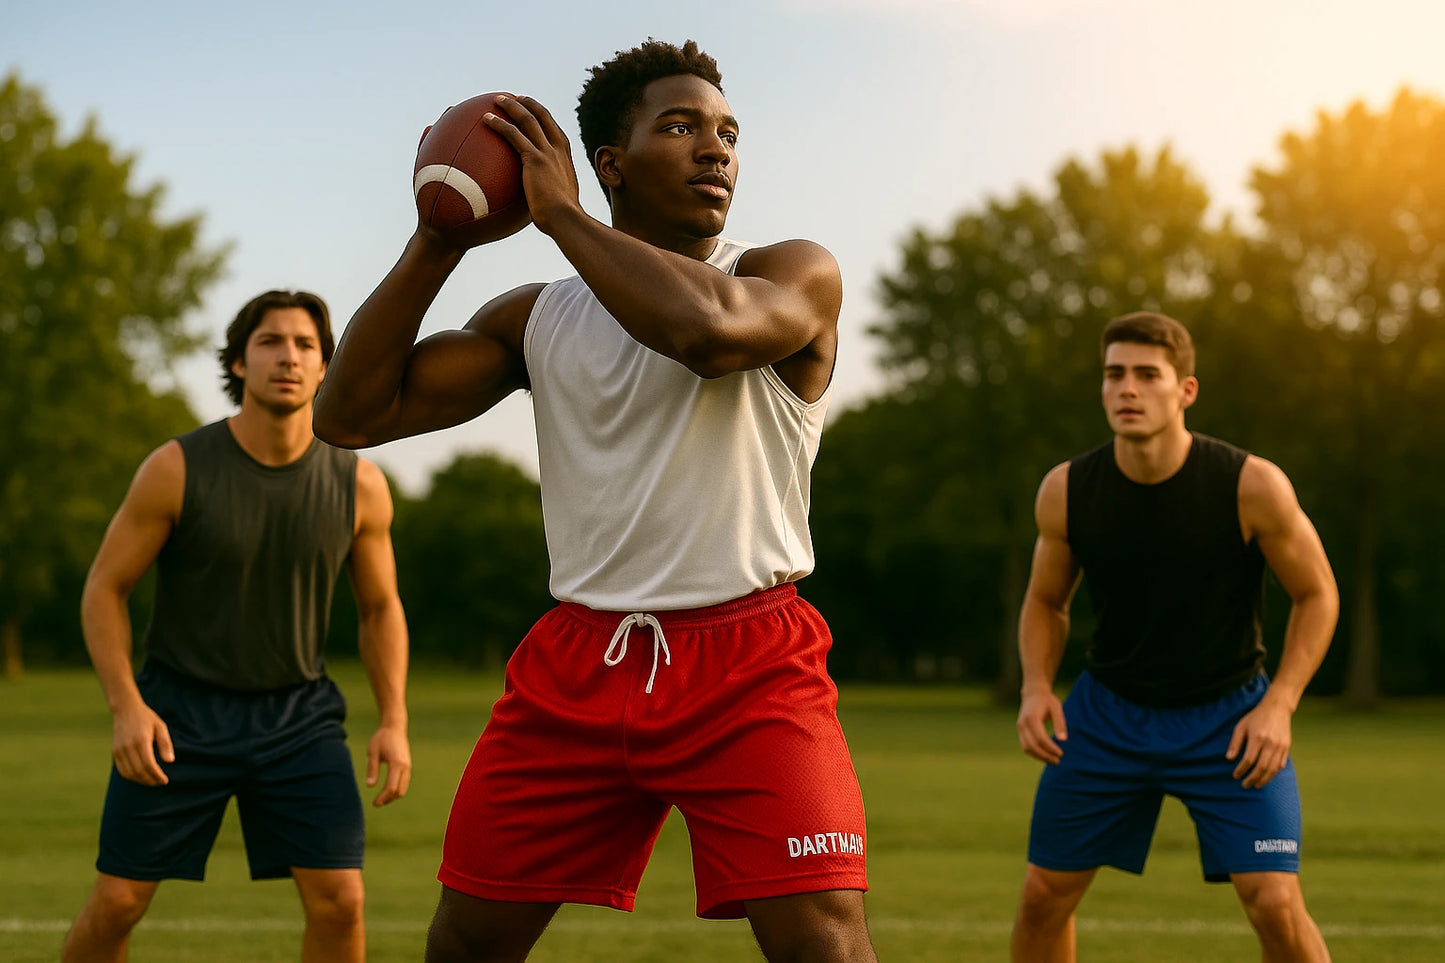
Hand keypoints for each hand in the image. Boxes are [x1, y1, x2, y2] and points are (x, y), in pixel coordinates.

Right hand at [112, 701, 173, 785]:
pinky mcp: (114, 752)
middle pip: (138, 771)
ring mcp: (119, 750)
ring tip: (152, 781)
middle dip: (150, 780)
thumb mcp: (160, 727)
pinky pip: (122, 770)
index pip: (149, 765)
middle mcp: (128, 747)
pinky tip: (141, 777)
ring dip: (141, 781)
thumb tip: (170, 761)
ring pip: (129, 773)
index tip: (165, 780)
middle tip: (160, 782)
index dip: (157, 775)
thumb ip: (165, 744)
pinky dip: (131, 777)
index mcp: (141, 740)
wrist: (126, 710)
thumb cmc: (147, 719)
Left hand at [366, 724, 411, 806]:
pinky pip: (404, 782)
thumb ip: (372, 769)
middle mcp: (405, 767)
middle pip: (399, 791)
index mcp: (396, 764)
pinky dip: (397, 789)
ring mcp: (408, 766)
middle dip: (388, 799)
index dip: (383, 797)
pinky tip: (387, 789)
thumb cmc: (382, 738)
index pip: (391, 787)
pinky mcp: (407, 766)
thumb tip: (370, 786)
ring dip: (393, 795)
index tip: (374, 803)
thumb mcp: (373, 752)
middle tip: (376, 803)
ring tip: (381, 798)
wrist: (395, 727)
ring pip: (403, 788)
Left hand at [483, 94, 582, 235]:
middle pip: (543, 117)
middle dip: (529, 104)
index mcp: (565, 158)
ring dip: (512, 106)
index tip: (534, 110)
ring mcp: (547, 152)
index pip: (555, 130)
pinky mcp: (534, 158)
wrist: (565, 219)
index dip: (544, 118)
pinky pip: (513, 135)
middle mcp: (558, 150)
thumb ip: (550, 195)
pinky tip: (485, 119)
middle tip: (516, 98)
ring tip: (497, 99)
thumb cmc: (562, 219)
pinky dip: (499, 124)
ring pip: (528, 119)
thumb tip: (539, 203)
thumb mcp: (560, 202)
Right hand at [1017, 688, 1066, 763]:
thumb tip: (1063, 740)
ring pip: (1026, 748)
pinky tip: (1045, 755)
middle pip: (1032, 746)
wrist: (1033, 693)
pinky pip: (1025, 746)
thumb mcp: (1057, 708)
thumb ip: (1060, 723)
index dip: (1051, 748)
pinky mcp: (1020, 730)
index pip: (1041, 739)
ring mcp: (1020, 727)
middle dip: (1045, 756)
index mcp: (1032, 718)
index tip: (1061, 753)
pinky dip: (1034, 753)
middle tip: (1058, 761)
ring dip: (1039, 757)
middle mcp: (1023, 724)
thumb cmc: (1047, 700)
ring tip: (1052, 760)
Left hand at [1226, 696, 1291, 787]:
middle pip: (1261, 767)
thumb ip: (1235, 743)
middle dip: (1252, 778)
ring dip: (1264, 779)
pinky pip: (1280, 765)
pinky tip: (1266, 777)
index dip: (1241, 769)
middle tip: (1245, 785)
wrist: (1277, 709)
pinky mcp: (1287, 748)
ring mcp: (1280, 747)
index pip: (1248, 759)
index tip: (1235, 775)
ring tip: (1256, 785)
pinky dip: (1273, 773)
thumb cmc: (1255, 717)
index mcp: (1257, 738)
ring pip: (1272, 769)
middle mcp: (1270, 744)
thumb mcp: (1241, 726)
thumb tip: (1228, 758)